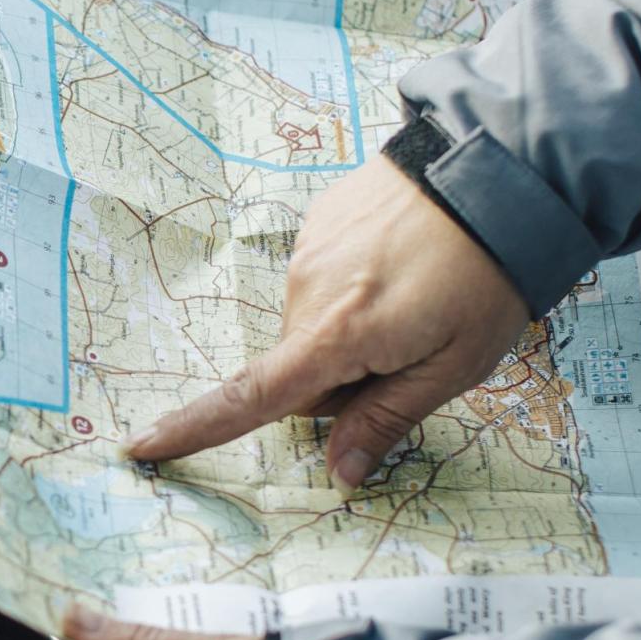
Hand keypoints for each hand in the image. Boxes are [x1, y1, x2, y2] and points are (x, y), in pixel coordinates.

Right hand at [126, 155, 530, 485]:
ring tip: (419, 301)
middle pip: (300, 371)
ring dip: (350, 333)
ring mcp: (310, 250)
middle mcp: (308, 290)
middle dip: (342, 383)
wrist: (497, 168)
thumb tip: (340, 472)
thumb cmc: (487, 276)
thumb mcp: (456, 366)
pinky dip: (355, 289)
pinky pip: (322, 281)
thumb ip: (388, 419)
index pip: (252, 397)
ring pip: (312, 327)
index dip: (196, 429)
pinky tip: (406, 265)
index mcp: (338, 334)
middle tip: (414, 357)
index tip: (142, 447)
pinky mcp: (321, 220)